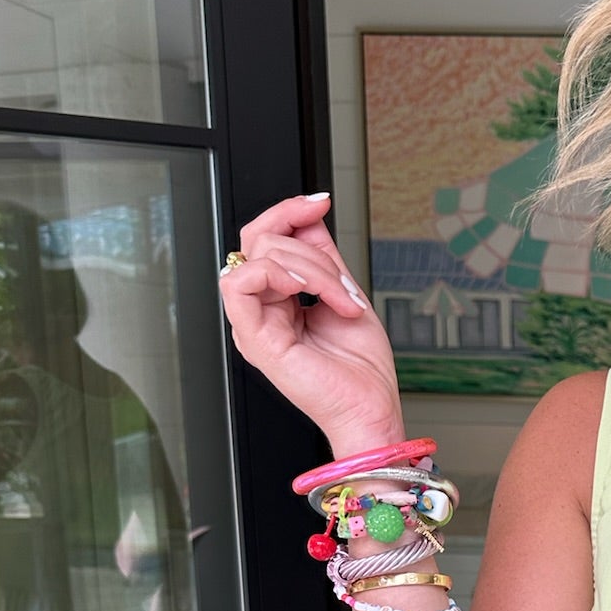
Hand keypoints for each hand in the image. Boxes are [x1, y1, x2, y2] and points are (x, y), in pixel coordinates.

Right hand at [218, 192, 404, 453]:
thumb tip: (308, 213)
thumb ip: (321, 254)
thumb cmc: (361, 369)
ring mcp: (253, 324)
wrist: (371, 408)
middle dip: (311, 249)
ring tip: (341, 300)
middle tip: (343, 284)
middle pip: (260, 239)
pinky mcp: (252, 339)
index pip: (265, 237)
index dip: (288, 211)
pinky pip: (240, 283)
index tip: (321, 202)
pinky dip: (282, 276)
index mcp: (277, 300)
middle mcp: (260, 310)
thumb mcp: (343, 292)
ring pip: (260, 255)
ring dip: (312, 269)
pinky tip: (311, 296)